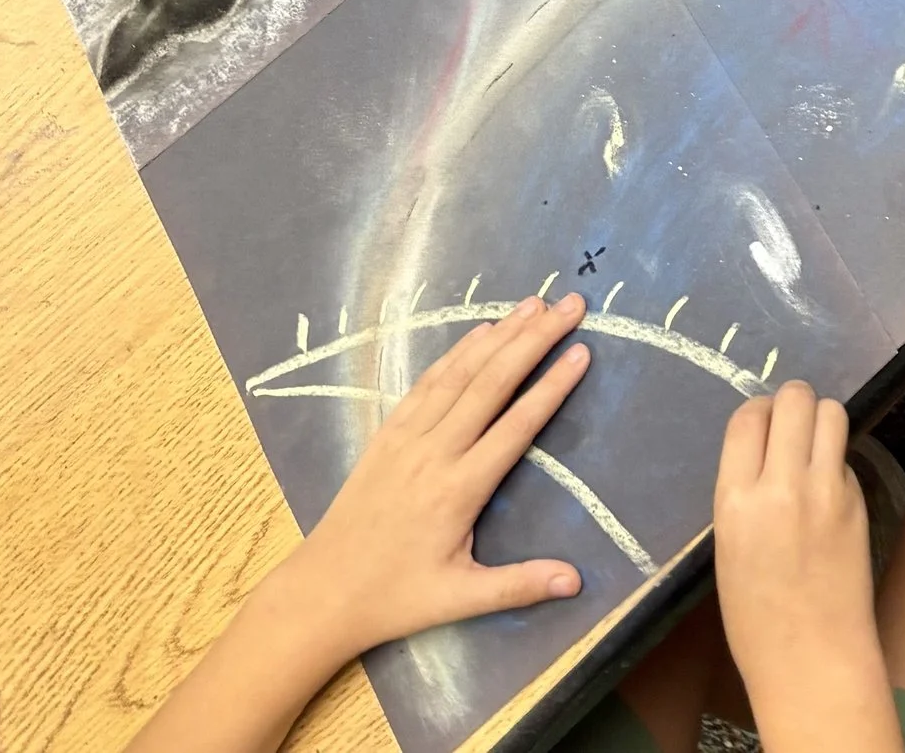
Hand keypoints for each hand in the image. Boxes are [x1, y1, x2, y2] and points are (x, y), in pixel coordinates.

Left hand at [279, 296, 590, 660]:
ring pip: (460, 374)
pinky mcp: (387, 433)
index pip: (516, 427)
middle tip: (570, 305)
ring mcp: (407, 437)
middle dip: (534, 340)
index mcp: (458, 491)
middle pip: (492, 383)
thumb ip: (518, 585)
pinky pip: (427, 382)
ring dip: (500, 335)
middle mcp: (435, 452)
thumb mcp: (459, 601)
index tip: (582, 351)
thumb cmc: (396, 599)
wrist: (322, 593)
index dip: (551, 387)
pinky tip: (481, 331)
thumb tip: (575, 582)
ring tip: (534, 304)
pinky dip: (457, 352)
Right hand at [714, 386, 901, 752]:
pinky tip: (829, 490)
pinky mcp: (859, 499)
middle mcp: (782, 484)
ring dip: (821, 419)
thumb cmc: (755, 617)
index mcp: (736, 500)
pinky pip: (846, 456)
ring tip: (814, 445)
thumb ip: (744, 491)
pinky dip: (837, 461)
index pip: (748, 416)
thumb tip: (763, 447)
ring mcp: (826, 490)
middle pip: (794, 398)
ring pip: (831, 411)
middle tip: (791, 426)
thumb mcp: (728, 547)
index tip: (762, 427)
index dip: (757, 413)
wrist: (811, 657)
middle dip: (793, 403)